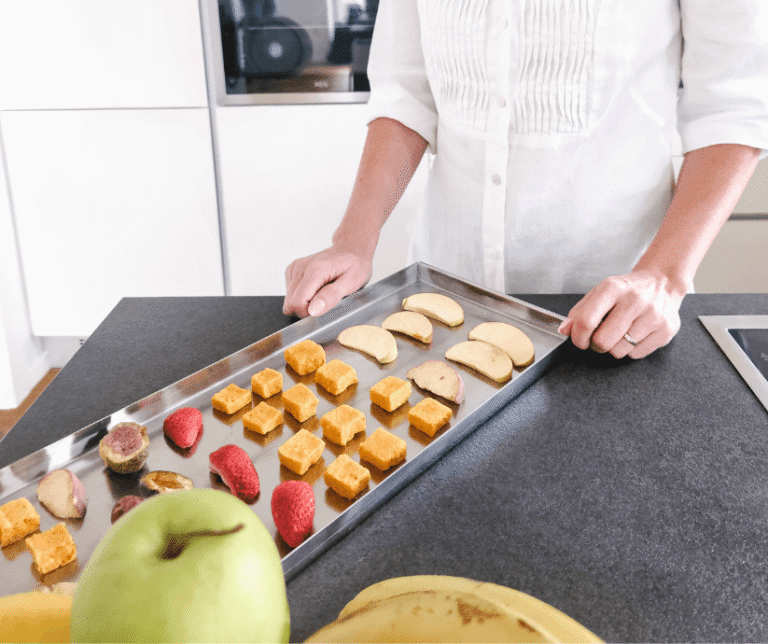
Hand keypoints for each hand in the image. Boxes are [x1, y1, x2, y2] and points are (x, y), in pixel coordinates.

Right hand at [283, 246, 372, 317]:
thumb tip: (313, 310)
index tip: (323, 308)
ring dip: (305, 301)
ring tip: (323, 291)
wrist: (351, 249)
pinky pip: (291, 293)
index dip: (308, 313)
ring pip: (289, 300)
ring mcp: (295, 268)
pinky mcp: (292, 270)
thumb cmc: (355, 265)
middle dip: (306, 308)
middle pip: (290, 303)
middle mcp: (301, 267)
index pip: (297, 303)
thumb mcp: (352, 283)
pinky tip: (317, 287)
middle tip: (325, 299)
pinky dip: (303, 295)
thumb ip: (331, 296)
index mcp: (315, 270)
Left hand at [557, 269, 685, 358]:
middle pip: (602, 341)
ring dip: (615, 347)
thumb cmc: (627, 291)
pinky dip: (632, 349)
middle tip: (601, 338)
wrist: (662, 282)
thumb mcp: (600, 293)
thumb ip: (580, 311)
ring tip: (621, 333)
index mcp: (613, 288)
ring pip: (619, 351)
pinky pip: (637, 354)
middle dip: (597, 345)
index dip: (578, 337)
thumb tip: (564, 330)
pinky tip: (636, 334)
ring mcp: (654, 315)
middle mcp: (635, 300)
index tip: (580, 340)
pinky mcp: (667, 329)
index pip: (586, 320)